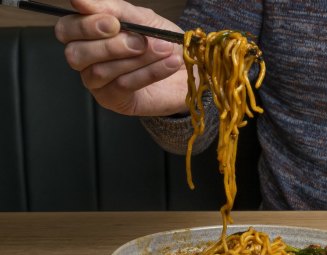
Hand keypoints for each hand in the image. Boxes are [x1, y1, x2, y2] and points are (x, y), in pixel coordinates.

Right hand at [55, 0, 187, 115]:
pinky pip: (124, 85)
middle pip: (76, 54)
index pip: (66, 29)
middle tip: (140, 41)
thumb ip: (113, 9)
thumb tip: (79, 0)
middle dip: (110, 46)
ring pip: (102, 71)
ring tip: (164, 49)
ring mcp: (97, 83)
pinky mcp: (114, 100)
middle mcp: (86, 60)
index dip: (86, 25)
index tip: (114, 22)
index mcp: (86, 35)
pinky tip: (169, 63)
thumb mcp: (141, 18)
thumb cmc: (160, 41)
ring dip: (137, 58)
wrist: (187, 68)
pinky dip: (149, 72)